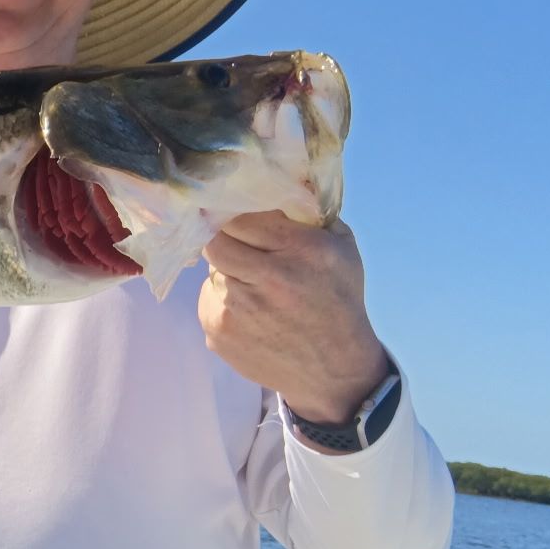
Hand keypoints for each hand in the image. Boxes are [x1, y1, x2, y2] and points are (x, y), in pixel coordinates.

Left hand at [198, 211, 390, 428]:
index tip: (231, 207)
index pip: (241, 213)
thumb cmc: (338, 298)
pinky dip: (224, 299)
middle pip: (214, 238)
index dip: (233, 209)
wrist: (333, 371)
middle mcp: (268, 278)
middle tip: (231, 237)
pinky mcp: (217, 332)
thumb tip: (270, 177)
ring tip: (255, 283)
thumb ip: (307, 213)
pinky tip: (252, 312)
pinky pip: (208, 299)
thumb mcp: (341, 247)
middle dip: (220, 234)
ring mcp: (238, 309)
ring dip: (227, 269)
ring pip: (211, 270)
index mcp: (301, 250)